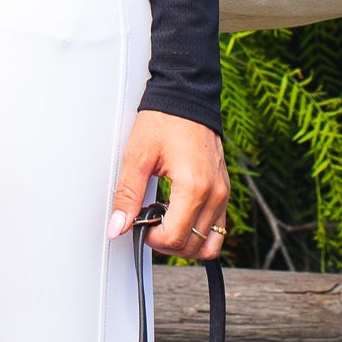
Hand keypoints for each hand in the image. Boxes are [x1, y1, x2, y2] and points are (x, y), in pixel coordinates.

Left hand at [108, 110, 229, 258]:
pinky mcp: (224, 190)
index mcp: (193, 187)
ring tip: (165, 223)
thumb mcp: (137, 155)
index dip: (152, 239)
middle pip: (192, 245)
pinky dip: (200, 233)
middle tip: (148, 223)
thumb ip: (127, 195)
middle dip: (166, 243)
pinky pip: (218, 229)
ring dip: (186, 244)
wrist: (186, 96)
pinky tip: (179, 217)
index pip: (174, 237)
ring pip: (210, 244)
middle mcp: (214, 194)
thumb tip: (117, 227)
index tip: (140, 225)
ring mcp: (223, 194)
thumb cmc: (164, 120)